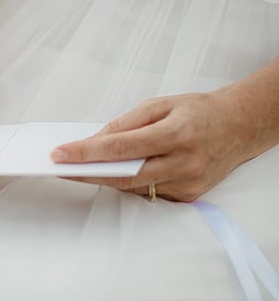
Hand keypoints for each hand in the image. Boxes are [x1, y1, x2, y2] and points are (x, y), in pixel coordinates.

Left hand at [50, 92, 248, 201]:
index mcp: (177, 133)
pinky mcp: (189, 195)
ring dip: (106, 178)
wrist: (238, 126)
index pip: (121, 147)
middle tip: (61, 167)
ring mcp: (188, 183)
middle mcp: (184, 162)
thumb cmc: (199, 111)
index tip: (61, 154)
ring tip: (80, 168)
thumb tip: (96, 141)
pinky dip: (130, 183)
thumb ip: (127, 123)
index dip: (87, 153)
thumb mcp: (161, 105)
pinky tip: (116, 172)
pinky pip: (150, 192)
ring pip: (135, 188)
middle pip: (124, 175)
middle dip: (88, 172)